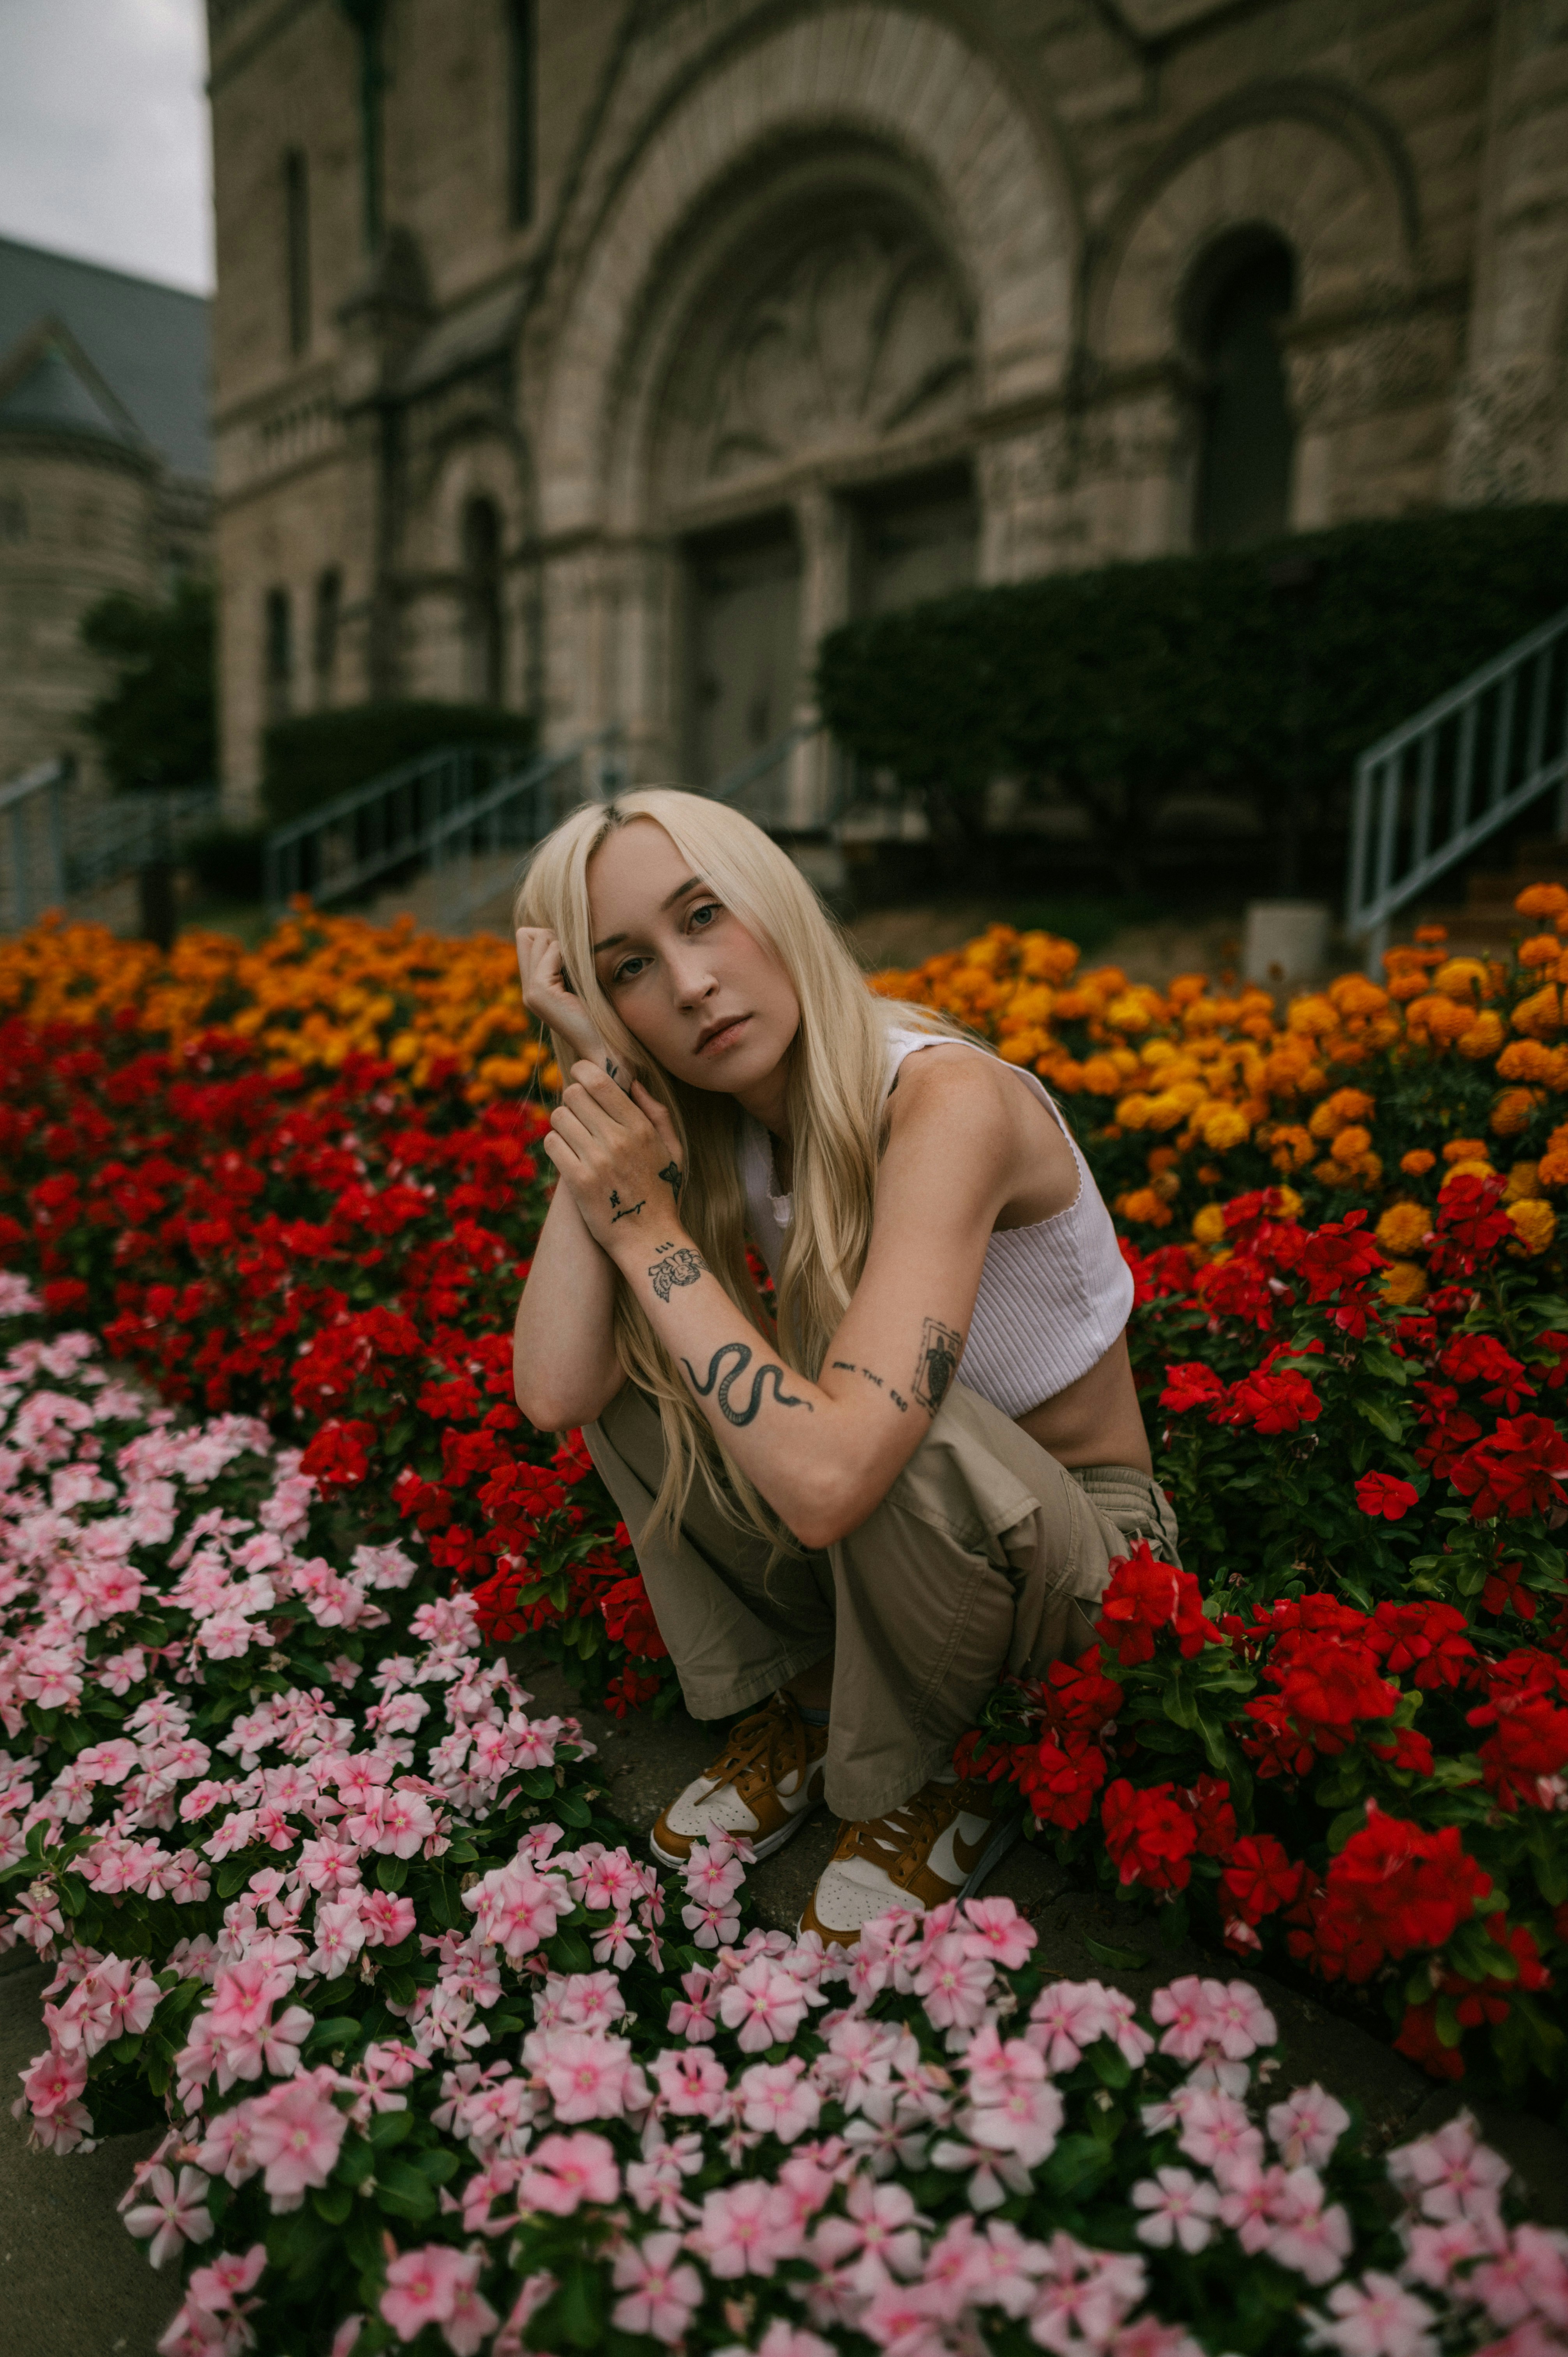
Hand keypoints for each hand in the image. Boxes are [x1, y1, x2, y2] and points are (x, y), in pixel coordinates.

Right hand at [515, 927, 607, 1069]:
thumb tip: (559, 930)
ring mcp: (530, 991)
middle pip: (527, 934)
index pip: (527, 937)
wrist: (604, 1044)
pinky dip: (567, 954)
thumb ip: (564, 959)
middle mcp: (527, 988)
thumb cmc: (600, 1011)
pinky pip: (551, 951)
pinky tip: (578, 975)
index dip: (550, 937)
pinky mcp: (539, 991)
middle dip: (553, 937)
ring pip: (539, 938)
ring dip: (563, 945)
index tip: (572, 958)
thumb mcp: (579, 978)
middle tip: (575, 962)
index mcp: (535, 986)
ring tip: (578, 971)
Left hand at [541, 1061, 687, 1254]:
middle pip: (573, 1094)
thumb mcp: (673, 1150)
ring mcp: (596, 1160)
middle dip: (573, 1101)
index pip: (598, 1080)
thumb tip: (634, 1083)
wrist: (650, 1240)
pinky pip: (551, 1144)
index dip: (581, 1073)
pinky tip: (568, 1156)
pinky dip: (556, 1146)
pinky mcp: (578, 1181)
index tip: (581, 1079)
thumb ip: (657, 1113)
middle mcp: (618, 1139)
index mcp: (640, 1127)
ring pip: (559, 1117)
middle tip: (580, 1116)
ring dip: (563, 1125)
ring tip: (575, 1139)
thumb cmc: (662, 1193)